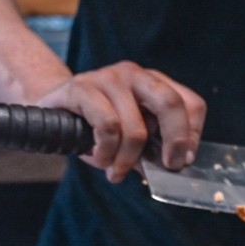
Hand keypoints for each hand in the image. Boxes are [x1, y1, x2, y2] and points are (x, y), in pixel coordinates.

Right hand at [38, 61, 206, 182]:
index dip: (192, 135)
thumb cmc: (98, 129)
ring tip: (115, 171)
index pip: (191, 103)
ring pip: (135, 128)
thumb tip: (178, 166)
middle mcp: (134, 75)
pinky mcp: (82, 87)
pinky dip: (106, 152)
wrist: (52, 113)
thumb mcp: (133, 140)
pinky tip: (100, 158)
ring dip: (126, 160)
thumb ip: (155, 150)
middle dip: (174, 141)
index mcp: (154, 84)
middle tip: (167, 166)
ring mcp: (108, 78)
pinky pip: (107, 127)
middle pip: (170, 103)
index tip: (182, 161)